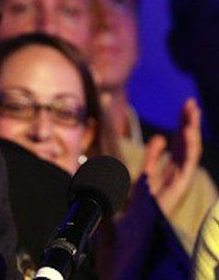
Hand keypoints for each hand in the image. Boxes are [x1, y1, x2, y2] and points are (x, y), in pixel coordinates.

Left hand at [142, 97, 201, 215]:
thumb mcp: (142, 173)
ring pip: (190, 150)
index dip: (181, 124)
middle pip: (186, 143)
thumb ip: (153, 156)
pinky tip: (188, 131)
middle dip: (189, 123)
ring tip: (192, 110)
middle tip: (190, 103)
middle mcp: (177, 173)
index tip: (184, 107)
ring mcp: (180, 179)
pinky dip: (190, 146)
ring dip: (192, 130)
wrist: (135, 225)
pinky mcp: (180, 186)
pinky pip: (188, 163)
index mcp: (169, 169)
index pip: (179, 142)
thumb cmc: (140, 204)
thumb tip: (161, 137)